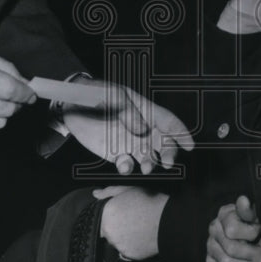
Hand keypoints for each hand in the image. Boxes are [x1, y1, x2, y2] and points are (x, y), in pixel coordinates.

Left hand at [62, 82, 194, 173]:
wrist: (71, 104)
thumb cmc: (95, 94)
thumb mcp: (112, 97)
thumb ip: (128, 113)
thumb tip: (143, 130)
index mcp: (145, 111)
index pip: (168, 122)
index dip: (181, 134)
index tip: (189, 146)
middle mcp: (141, 129)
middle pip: (163, 143)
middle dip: (170, 153)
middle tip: (168, 162)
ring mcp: (129, 142)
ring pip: (148, 157)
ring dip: (151, 163)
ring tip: (147, 167)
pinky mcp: (115, 153)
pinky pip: (127, 164)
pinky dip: (128, 167)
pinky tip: (123, 165)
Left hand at [93, 186, 167, 260]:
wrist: (168, 219)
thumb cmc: (149, 202)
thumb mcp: (127, 189)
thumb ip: (108, 192)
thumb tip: (96, 194)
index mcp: (106, 215)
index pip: (98, 220)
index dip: (108, 218)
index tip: (117, 216)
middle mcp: (110, 233)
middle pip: (107, 233)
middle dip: (116, 227)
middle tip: (130, 220)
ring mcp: (119, 245)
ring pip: (117, 242)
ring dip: (123, 237)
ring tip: (137, 227)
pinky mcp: (130, 255)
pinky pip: (126, 251)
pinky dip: (132, 246)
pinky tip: (141, 236)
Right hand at [205, 195, 260, 261]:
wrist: (248, 241)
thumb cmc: (254, 226)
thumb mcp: (255, 217)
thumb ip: (249, 211)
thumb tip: (244, 200)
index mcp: (225, 214)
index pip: (232, 229)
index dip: (250, 233)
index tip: (259, 231)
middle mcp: (214, 228)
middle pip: (231, 249)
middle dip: (251, 253)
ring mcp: (210, 246)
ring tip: (255, 261)